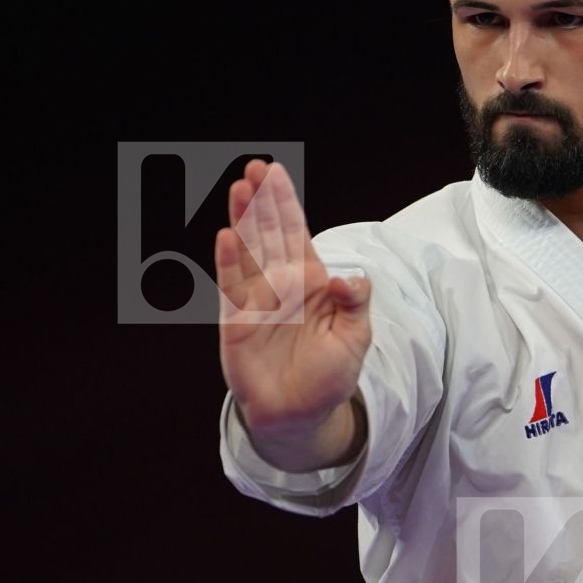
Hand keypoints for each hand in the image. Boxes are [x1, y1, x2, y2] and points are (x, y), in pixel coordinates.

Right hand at [214, 160, 372, 440]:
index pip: (295, 233)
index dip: (285, 203)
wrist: (301, 414)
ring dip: (242, 220)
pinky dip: (229, 262)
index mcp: (311, 281)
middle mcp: (280, 284)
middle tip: (254, 168)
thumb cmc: (329, 375)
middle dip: (262, 200)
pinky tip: (226, 236)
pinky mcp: (236, 322)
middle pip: (268, 233)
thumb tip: (353, 277)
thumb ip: (356, 304)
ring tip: (238, 189)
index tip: (275, 173)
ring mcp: (256, 300)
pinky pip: (232, 287)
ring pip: (247, 252)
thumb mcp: (355, 338)